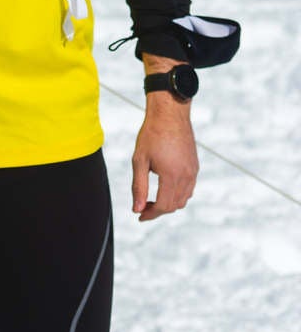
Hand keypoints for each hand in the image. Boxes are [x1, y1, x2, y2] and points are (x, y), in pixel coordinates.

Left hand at [130, 56, 196, 221]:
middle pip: (175, 205)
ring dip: (169, 204)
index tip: (139, 216)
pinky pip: (189, 188)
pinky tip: (163, 189)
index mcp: (172, 175)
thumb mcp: (139, 160)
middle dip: (158, 210)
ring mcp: (193, 172)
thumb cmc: (151, 135)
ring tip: (151, 200)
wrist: (170, 115)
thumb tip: (137, 209)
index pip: (164, 206)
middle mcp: (187, 176)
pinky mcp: (195, 167)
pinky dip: (177, 194)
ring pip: (184, 199)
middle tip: (142, 208)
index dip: (151, 214)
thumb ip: (139, 186)